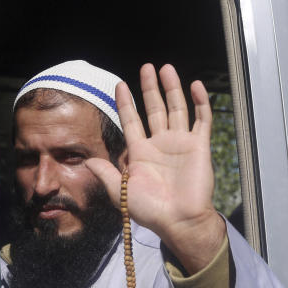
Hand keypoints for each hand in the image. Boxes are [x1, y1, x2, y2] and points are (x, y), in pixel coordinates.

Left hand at [86, 63, 226, 273]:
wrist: (178, 221)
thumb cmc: (150, 210)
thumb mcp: (120, 191)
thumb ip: (105, 173)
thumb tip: (86, 161)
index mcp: (141, 152)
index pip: (131, 120)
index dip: (125, 103)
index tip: (118, 85)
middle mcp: (160, 144)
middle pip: (154, 109)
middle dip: (150, 88)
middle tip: (147, 67)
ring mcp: (181, 143)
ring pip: (177, 109)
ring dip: (172, 88)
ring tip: (166, 69)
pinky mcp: (199, 146)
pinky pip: (201, 120)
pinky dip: (200, 102)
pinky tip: (195, 85)